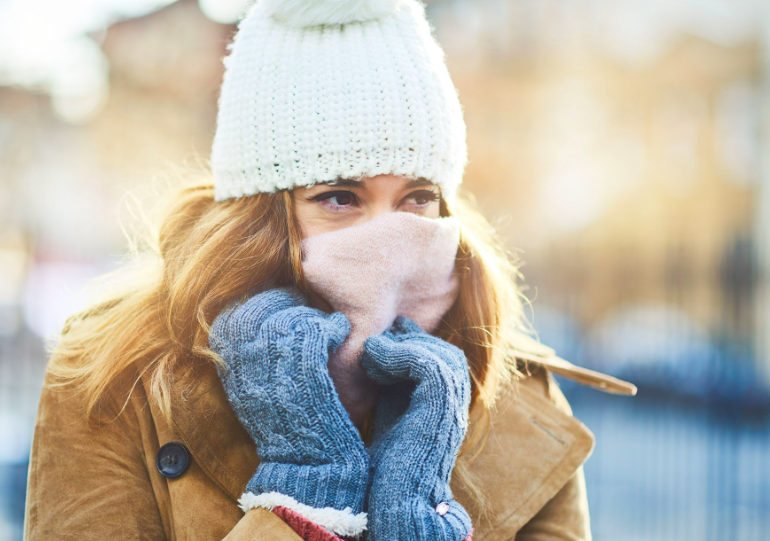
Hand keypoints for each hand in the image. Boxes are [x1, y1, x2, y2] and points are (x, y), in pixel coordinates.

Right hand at [208, 287, 368, 536]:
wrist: (309, 471)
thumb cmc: (290, 430)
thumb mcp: (256, 394)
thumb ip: (252, 358)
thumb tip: (261, 316)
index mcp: (230, 373)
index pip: (233, 316)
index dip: (259, 303)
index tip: (281, 303)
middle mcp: (245, 371)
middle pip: (258, 310)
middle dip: (284, 301)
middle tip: (306, 305)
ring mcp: (274, 374)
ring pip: (289, 319)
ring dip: (311, 315)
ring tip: (325, 324)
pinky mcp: (307, 378)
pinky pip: (314, 332)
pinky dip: (330, 325)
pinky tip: (339, 331)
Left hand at [361, 317, 471, 540]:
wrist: (398, 501)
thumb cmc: (388, 465)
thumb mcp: (391, 412)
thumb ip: (393, 385)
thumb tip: (379, 350)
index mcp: (446, 405)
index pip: (440, 359)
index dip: (412, 343)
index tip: (382, 338)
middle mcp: (456, 403)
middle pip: (443, 352)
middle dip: (410, 340)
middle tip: (379, 337)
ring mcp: (454, 404)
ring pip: (437, 353)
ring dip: (401, 346)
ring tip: (371, 350)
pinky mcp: (442, 405)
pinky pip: (426, 363)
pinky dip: (397, 355)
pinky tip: (373, 359)